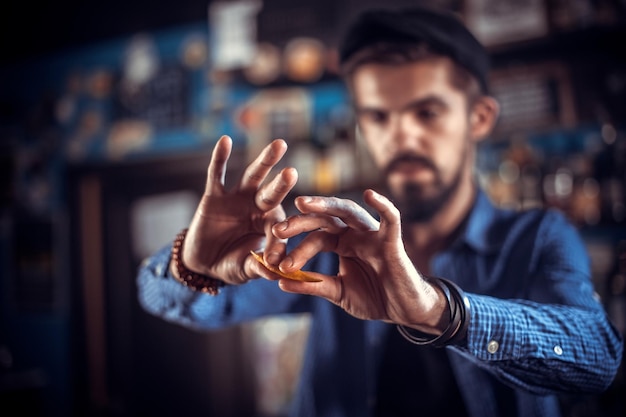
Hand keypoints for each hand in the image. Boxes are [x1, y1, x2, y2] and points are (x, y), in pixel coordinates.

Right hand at [175, 135, 297, 284]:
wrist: (204, 262)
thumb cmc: (232, 264)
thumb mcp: (245, 269)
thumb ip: (259, 267)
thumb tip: (274, 271)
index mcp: (271, 224)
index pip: (279, 227)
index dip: (277, 241)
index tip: (274, 258)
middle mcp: (258, 207)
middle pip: (273, 192)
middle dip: (282, 184)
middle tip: (293, 172)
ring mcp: (238, 198)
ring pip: (253, 176)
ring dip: (265, 161)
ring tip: (279, 144)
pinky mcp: (215, 195)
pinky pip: (217, 174)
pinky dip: (219, 157)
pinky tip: (225, 140)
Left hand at [271, 189, 447, 332]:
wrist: (403, 310)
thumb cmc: (374, 298)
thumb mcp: (338, 292)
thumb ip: (313, 285)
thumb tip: (280, 283)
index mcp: (341, 243)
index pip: (315, 235)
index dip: (294, 244)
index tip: (273, 258)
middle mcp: (354, 234)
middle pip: (325, 219)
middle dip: (301, 221)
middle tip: (277, 229)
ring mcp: (372, 234)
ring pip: (348, 211)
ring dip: (325, 205)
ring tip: (302, 203)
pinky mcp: (392, 240)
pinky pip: (391, 218)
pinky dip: (383, 205)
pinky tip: (370, 194)